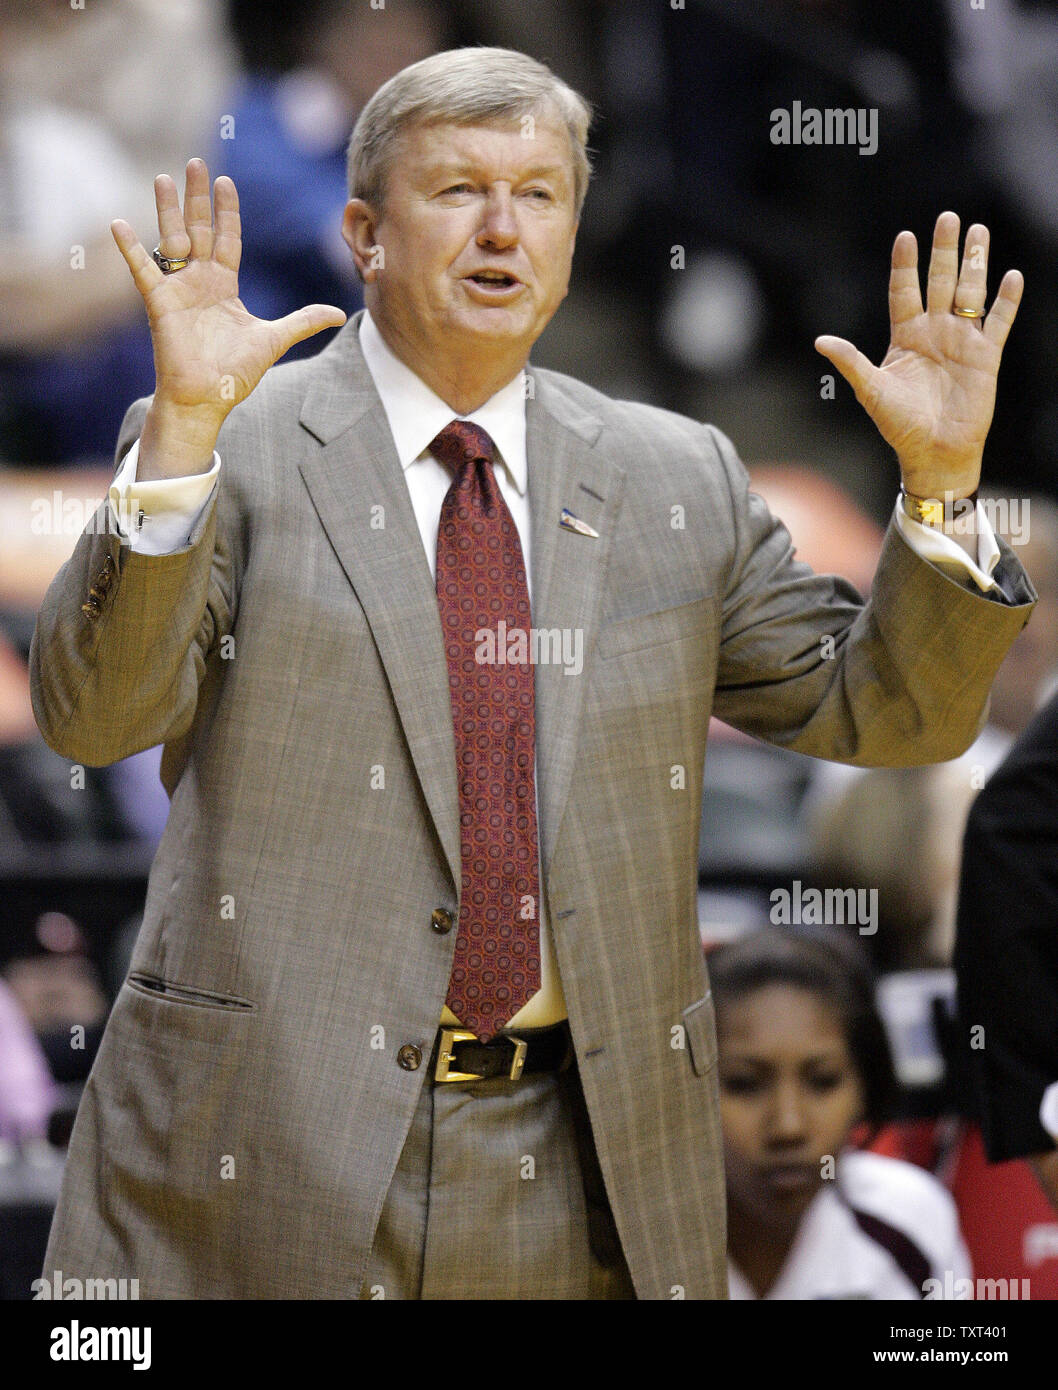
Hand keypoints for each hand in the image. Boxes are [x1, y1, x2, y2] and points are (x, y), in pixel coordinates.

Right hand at [111, 158, 346, 473]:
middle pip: (199, 229)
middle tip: (195, 162)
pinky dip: (130, 250)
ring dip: (167, 209)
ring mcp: (178, 290)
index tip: (226, 182)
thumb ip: (303, 321)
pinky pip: (142, 271)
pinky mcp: (159, 304)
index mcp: (224, 285)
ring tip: (161, 177)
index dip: (226, 211)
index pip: (226, 239)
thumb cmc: (236, 372)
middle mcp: (199, 281)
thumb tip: (339, 314)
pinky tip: (118, 224)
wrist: (209, 398)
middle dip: (197, 197)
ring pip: (172, 240)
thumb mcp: (275, 339)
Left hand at [814, 212, 1022, 498]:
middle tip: (948, 218)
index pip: (904, 291)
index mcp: (905, 336)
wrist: (933, 452)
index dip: (905, 265)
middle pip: (941, 282)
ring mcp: (961, 341)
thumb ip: (851, 362)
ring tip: (978, 231)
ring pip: (971, 293)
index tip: (906, 236)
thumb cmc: (899, 425)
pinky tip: (1010, 276)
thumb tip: (821, 341)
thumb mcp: (871, 391)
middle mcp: (934, 332)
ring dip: (975, 263)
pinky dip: (1005, 300)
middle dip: (944, 251)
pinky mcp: (985, 357)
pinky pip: (997, 322)